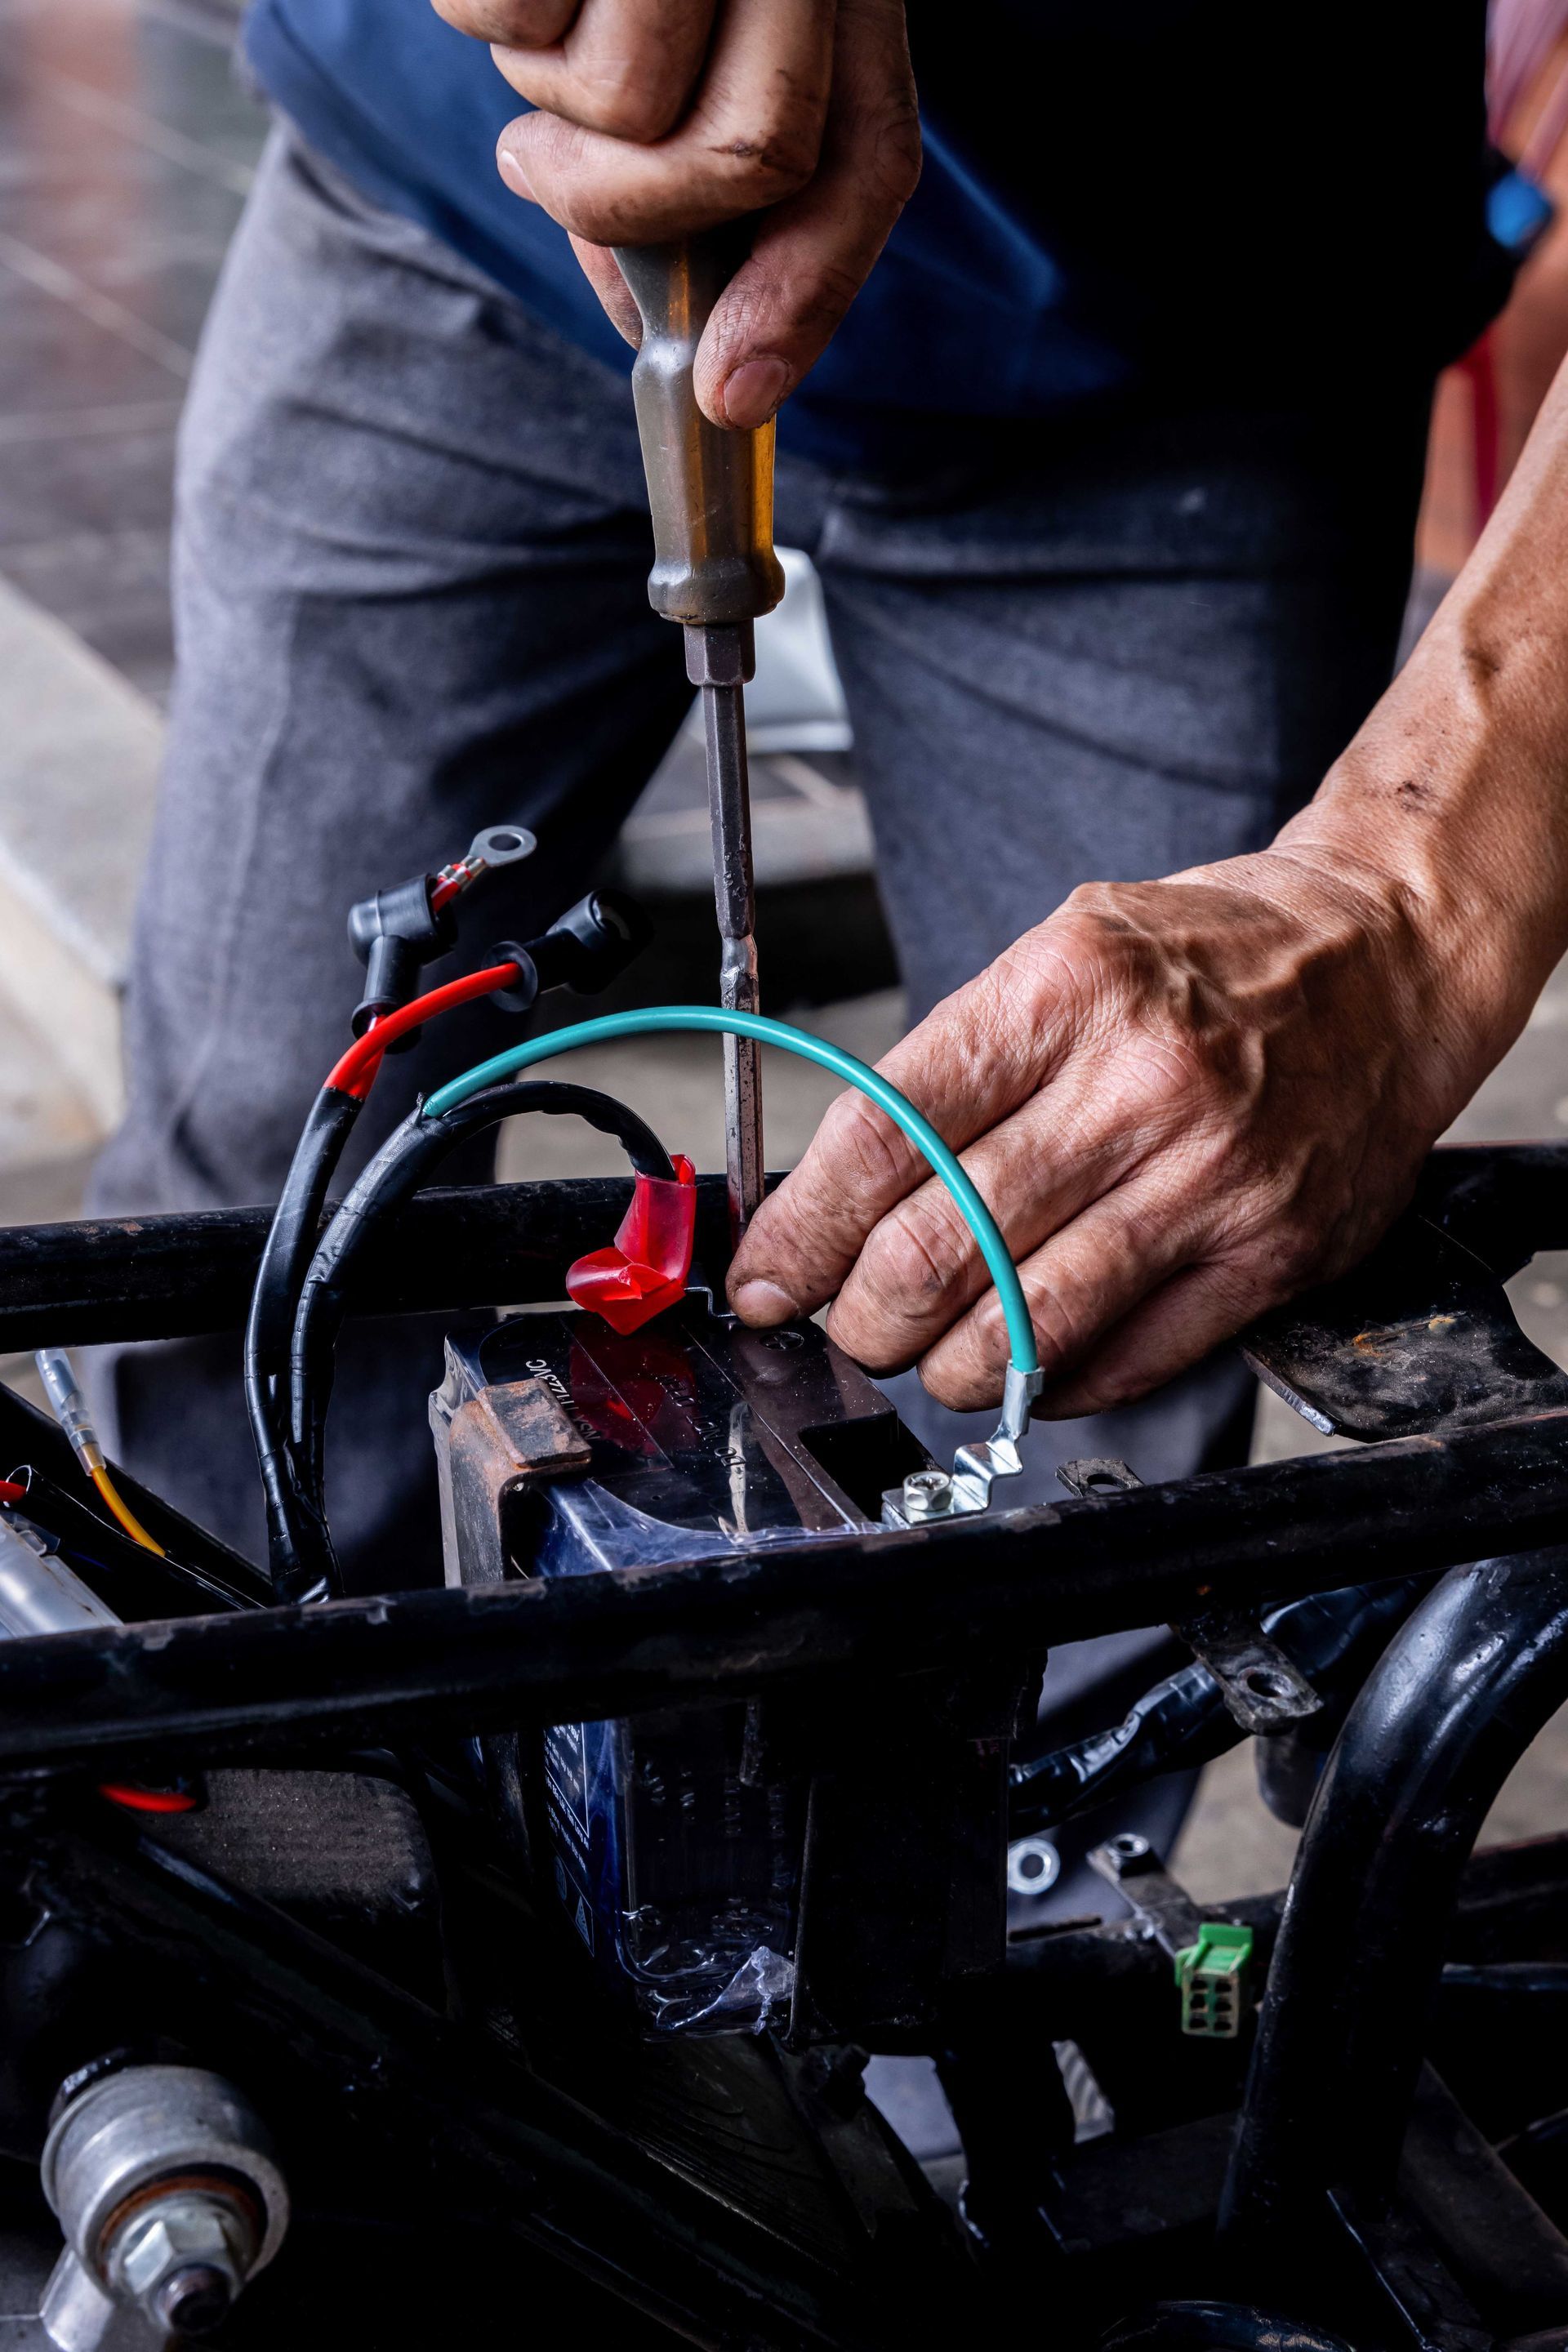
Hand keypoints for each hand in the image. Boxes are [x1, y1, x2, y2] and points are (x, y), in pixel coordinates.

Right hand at [431, 0, 920, 428]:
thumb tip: (724, 381)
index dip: (804, 293)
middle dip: (634, 212)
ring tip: (548, 19)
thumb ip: (731, 210)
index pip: (862, 157)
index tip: (726, 396)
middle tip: (545, 169)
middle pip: (745, 152)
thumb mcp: (716, 61)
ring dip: (545, 100)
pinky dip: (484, 17)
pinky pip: (509, 19)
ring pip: (618, 99)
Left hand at [727, 840, 1512, 1415]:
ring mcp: (1211, 1181)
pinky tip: (1030, 1366)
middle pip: (940, 1249)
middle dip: (862, 1317)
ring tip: (929, 1357)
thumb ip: (954, 1065)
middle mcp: (1138, 1087)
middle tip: (848, 1325)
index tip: (767, 1276)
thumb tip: (833, 1193)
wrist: (1388, 962)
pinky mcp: (1270, 1256)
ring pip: (1026, 1330)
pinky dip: (1053, 1387)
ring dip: (946, 1369)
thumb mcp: (1062, 950)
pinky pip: (1129, 1363)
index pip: (885, 1138)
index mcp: (1063, 992)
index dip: (802, 1231)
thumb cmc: (1210, 959)